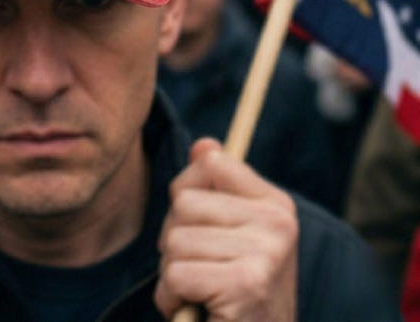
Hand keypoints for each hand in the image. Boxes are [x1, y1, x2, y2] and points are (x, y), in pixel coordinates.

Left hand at [155, 138, 297, 321]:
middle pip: (183, 203)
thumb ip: (216, 188)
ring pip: (175, 240)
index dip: (186, 193)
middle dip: (175, 241)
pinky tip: (198, 310)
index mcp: (276, 204)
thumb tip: (203, 144)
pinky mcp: (246, 285)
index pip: (210, 163)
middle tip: (201, 271)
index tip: (201, 227)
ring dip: (172, 274)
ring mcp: (265, 254)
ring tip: (201, 293)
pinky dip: (172, 299)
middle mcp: (278, 223)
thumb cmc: (236, 295)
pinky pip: (176, 275)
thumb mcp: (230, 235)